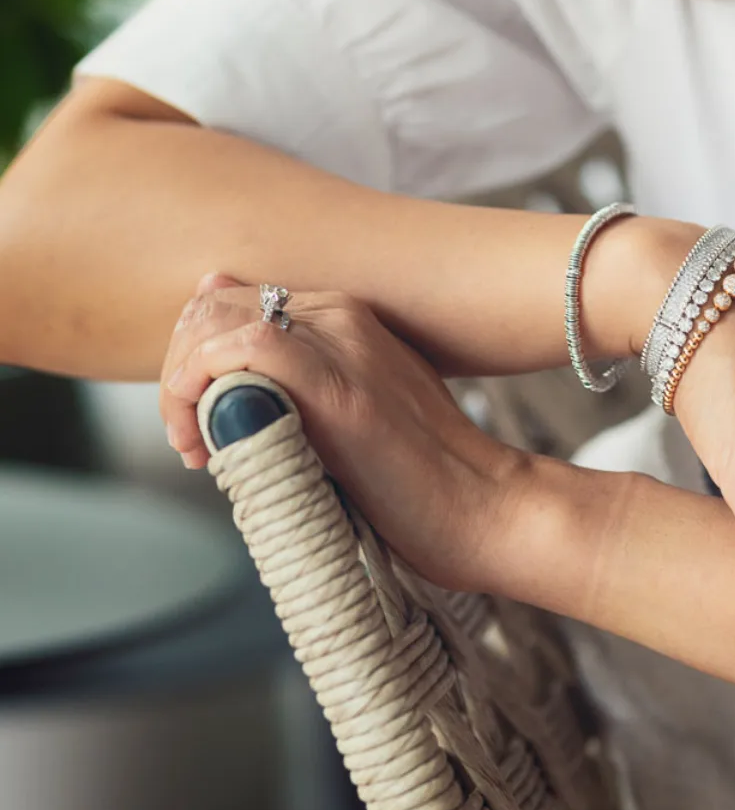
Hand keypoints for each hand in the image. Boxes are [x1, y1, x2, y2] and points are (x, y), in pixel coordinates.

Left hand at [160, 274, 524, 592]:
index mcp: (344, 316)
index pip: (229, 302)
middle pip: (215, 307)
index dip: (193, 358)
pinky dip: (205, 382)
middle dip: (180, 370)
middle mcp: (343, 315)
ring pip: (222, 321)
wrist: (480, 507)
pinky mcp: (341, 388)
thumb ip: (291, 393)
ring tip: (194, 446)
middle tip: (187, 439)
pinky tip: (204, 433)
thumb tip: (224, 381)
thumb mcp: (341, 419)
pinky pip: (249, 348)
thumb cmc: (413, 481)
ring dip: (185, 383)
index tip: (193, 424)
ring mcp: (344, 345)